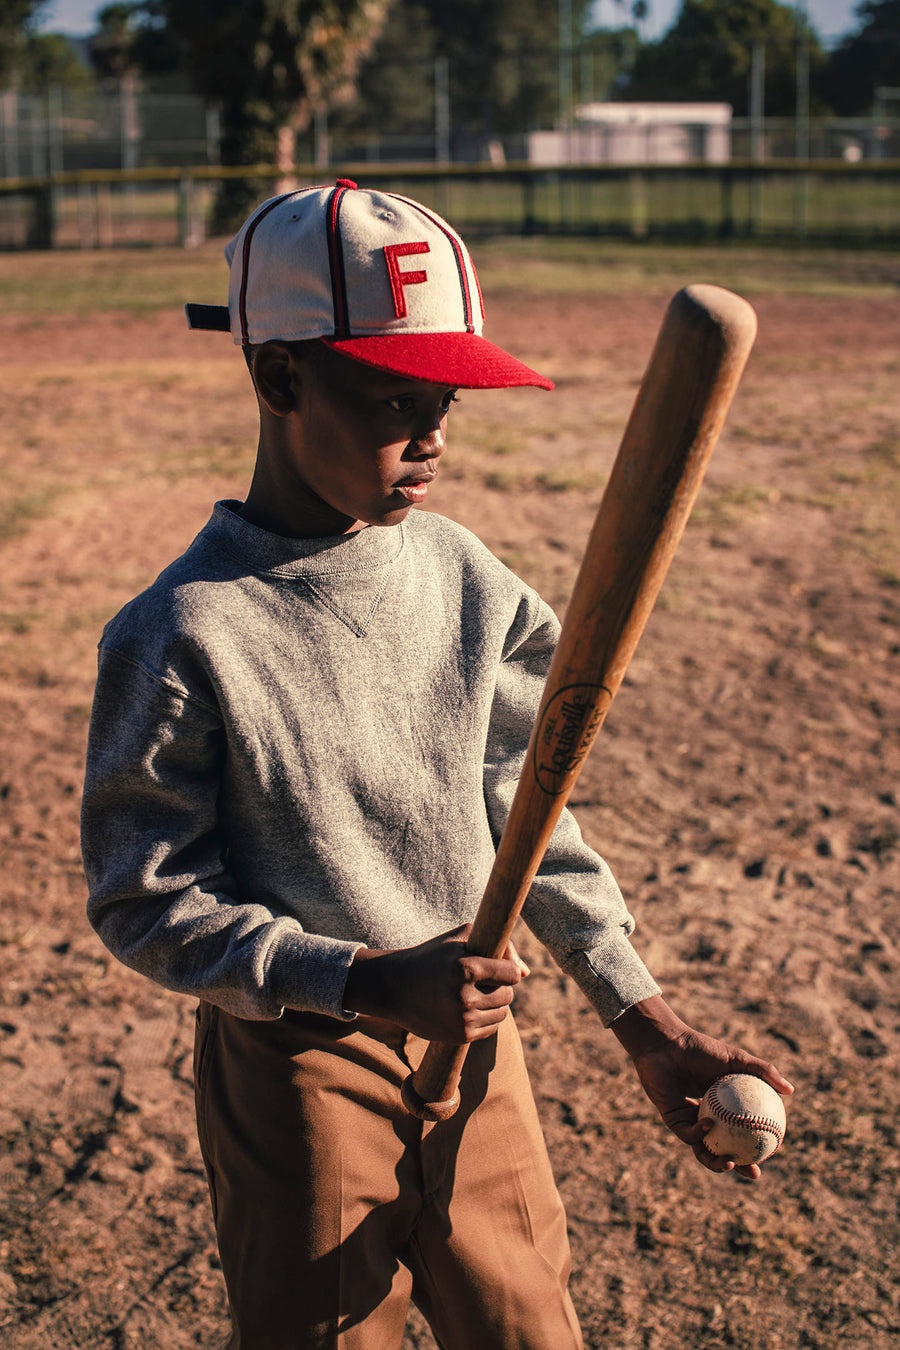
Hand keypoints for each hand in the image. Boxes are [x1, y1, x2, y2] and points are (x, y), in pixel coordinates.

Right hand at [343, 923, 529, 1043]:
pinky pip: (491, 1028)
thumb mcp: (460, 940)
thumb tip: (527, 973)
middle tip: (481, 980)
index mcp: (465, 969)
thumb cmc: (432, 957)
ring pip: (502, 1013)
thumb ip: (500, 948)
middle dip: (500, 986)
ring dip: (494, 1002)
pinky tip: (468, 1007)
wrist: (394, 987)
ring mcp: (462, 1020)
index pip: (512, 974)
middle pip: (508, 995)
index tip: (495, 966)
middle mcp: (464, 997)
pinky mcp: (460, 1037)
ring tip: (474, 993)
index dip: (507, 968)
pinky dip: (486, 1018)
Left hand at [612, 996, 793, 1180]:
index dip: (761, 1145)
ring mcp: (690, 1121)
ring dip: (718, 1164)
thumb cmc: (701, 1049)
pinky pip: (689, 1134)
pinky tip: (711, 1125)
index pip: (746, 1133)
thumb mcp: (736, 1059)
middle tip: (755, 1173)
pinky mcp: (673, 1120)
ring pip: (705, 1151)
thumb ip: (763, 1072)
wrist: (667, 1043)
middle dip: (741, 1168)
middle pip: (727, 1151)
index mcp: (726, 1108)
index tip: (776, 1148)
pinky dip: (700, 1133)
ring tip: (732, 1164)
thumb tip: (790, 1091)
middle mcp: (709, 1118)